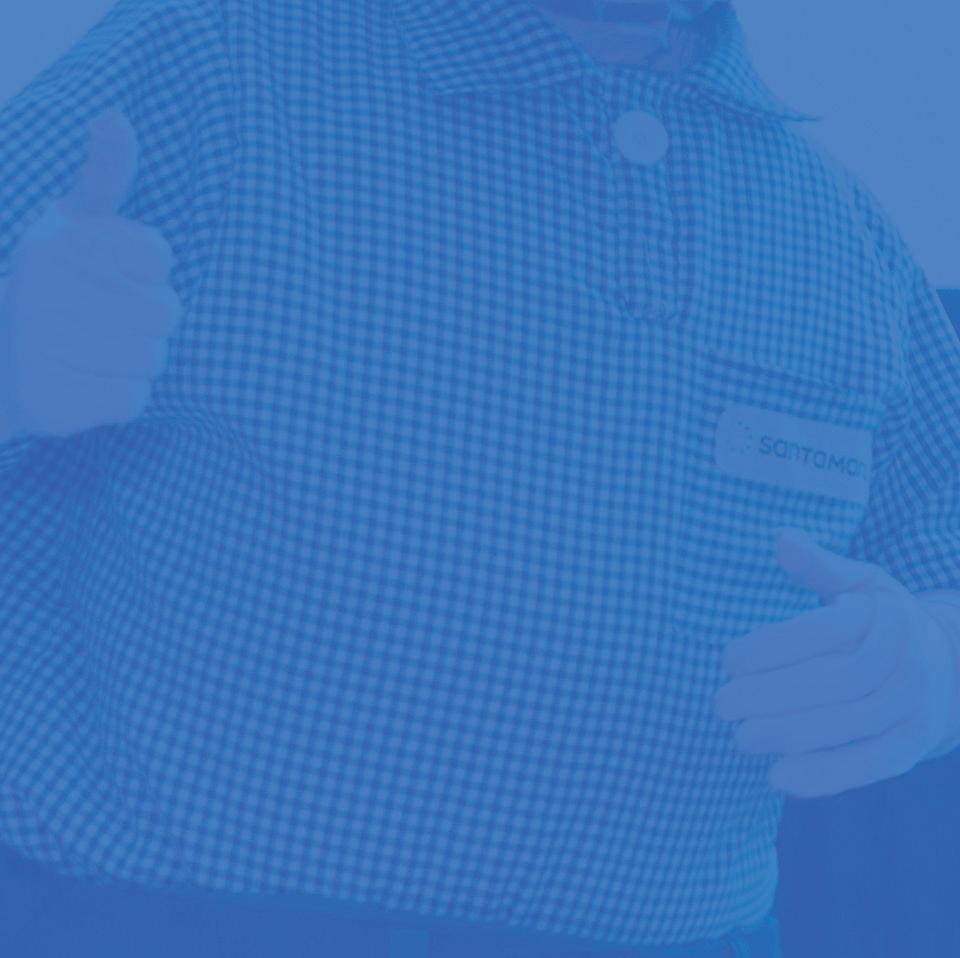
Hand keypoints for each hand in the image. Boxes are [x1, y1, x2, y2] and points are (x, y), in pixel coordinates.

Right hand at [0, 107, 179, 438]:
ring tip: (94, 350)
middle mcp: (47, 289)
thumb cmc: (52, 285)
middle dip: (147, 321)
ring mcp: (47, 346)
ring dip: (135, 359)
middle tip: (108, 320)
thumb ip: (105, 173)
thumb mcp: (72, 220)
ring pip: (154, 358)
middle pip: (167, 311)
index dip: (146, 273)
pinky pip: (133, 400)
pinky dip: (119, 396)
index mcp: (59, 241)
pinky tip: (86, 382)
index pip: (159, 255)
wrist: (0, 362)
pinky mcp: (56, 402)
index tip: (112, 276)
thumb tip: (115, 116)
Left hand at [713, 528, 959, 797]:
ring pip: (846, 725)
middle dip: (768, 696)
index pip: (820, 633)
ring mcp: (912, 706)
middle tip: (721, 704)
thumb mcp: (859, 584)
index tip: (727, 661)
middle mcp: (902, 661)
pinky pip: (868, 765)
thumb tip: (781, 538)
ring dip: (787, 735)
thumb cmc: (884, 621)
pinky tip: (778, 777)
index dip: (769, 649)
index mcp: (882, 617)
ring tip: (739, 738)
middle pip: (830, 682)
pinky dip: (823, 774)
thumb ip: (818, 567)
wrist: (954, 667)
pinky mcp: (912, 746)